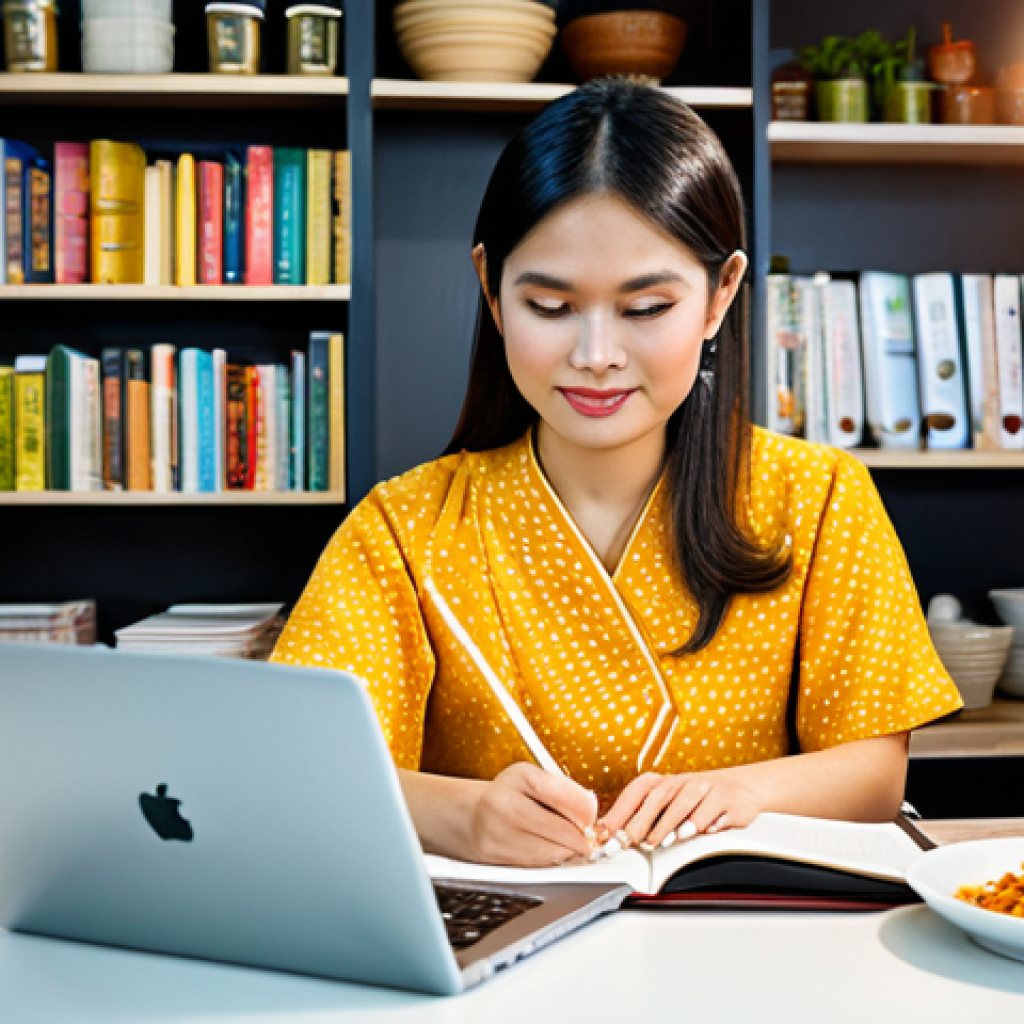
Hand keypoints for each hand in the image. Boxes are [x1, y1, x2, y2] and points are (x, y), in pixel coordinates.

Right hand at [467, 763, 598, 867]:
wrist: (472, 815)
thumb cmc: (509, 795)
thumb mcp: (533, 778)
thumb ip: (563, 789)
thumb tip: (590, 808)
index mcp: (521, 777)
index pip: (569, 798)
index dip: (587, 812)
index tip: (591, 816)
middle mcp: (507, 804)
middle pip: (564, 832)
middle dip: (582, 837)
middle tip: (587, 835)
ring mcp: (500, 832)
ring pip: (554, 853)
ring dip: (568, 850)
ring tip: (565, 840)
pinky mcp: (497, 856)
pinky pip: (539, 864)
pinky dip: (550, 858)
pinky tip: (548, 847)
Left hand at [599, 770, 762, 850]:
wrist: (743, 786)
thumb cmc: (700, 800)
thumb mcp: (674, 804)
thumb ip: (647, 817)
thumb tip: (613, 835)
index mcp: (667, 782)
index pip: (639, 790)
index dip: (622, 810)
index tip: (607, 832)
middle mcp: (684, 782)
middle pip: (659, 796)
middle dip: (641, 820)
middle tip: (629, 840)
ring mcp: (707, 788)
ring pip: (685, 803)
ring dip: (670, 823)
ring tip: (659, 842)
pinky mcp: (728, 799)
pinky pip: (714, 810)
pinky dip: (705, 822)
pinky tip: (697, 832)